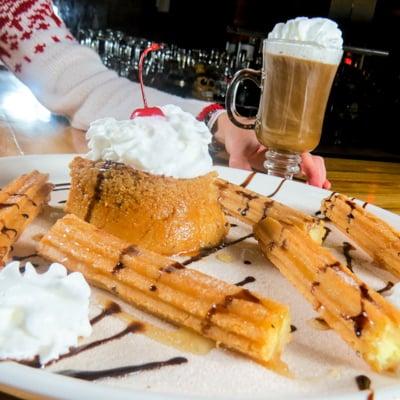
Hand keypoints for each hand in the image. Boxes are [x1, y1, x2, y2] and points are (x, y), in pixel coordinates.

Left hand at [214, 112, 330, 188]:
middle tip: (317, 188)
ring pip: (309, 163)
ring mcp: (287, 154)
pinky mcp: (283, 161)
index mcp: (279, 140)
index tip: (313, 180)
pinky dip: (310, 176)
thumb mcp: (237, 147)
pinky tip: (313, 185)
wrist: (233, 129)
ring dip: (316, 176)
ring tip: (319, 188)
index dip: (310, 166)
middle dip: (317, 174)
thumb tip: (241, 175)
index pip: (301, 152)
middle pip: (311, 158)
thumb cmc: (238, 133)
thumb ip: (238, 161)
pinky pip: (301, 167)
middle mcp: (287, 146)